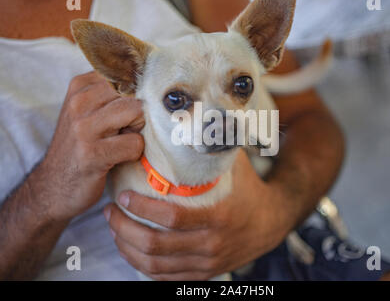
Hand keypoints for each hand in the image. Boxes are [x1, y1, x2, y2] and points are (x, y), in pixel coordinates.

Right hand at [37, 72, 144, 221]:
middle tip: (125, 131)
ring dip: (136, 131)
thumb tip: (152, 81)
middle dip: (139, 113)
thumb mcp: (89, 112)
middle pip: (134, 92)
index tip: (128, 112)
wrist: (54, 186)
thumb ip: (112, 94)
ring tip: (121, 142)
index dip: (136, 94)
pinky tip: (118, 158)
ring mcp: (84, 128)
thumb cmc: (81, 146)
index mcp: (80, 86)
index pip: (126, 74)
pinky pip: (134, 143)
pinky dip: (134, 153)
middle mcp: (79, 102)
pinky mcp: (92, 153)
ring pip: (136, 112)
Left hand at [104, 150, 297, 279]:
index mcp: (218, 217)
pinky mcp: (204, 273)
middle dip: (124, 229)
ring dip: (128, 248)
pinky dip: (144, 266)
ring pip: (156, 265)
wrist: (271, 223)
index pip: (171, 217)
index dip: (141, 209)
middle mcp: (211, 244)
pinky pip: (165, 278)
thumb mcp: (236, 166)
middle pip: (156, 245)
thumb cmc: (249, 190)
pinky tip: (131, 251)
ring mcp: (207, 263)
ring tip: (115, 230)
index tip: (122, 197)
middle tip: (110, 213)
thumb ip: (215, 146)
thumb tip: (192, 119)